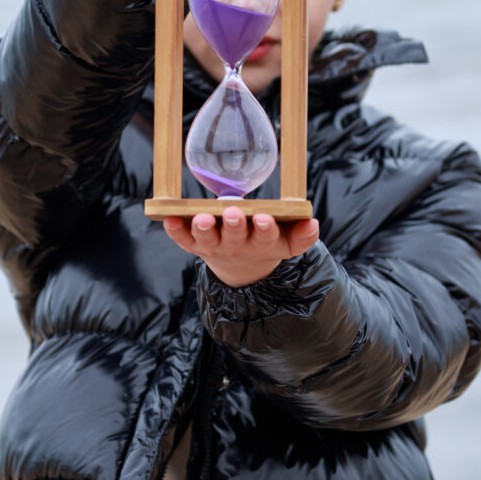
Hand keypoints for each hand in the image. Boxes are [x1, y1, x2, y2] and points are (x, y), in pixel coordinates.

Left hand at [163, 207, 319, 287]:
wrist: (241, 265)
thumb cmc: (266, 242)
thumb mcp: (288, 241)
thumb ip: (303, 235)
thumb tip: (313, 224)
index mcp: (261, 243)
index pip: (264, 237)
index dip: (264, 229)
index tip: (264, 218)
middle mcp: (235, 245)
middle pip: (233, 237)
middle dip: (233, 226)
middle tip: (233, 213)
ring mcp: (213, 246)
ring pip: (206, 240)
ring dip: (203, 228)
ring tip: (200, 218)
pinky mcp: (194, 244)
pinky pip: (182, 240)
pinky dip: (175, 231)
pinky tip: (168, 219)